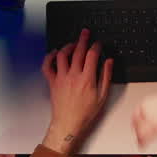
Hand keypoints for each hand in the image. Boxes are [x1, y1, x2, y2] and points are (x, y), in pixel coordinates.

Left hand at [41, 28, 113, 153]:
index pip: (92, 55)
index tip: (98, 43)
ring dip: (68, 46)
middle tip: (85, 32)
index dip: (96, 46)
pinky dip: (50, 57)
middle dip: (82, 39)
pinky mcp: (52, 82)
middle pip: (78, 51)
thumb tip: (109, 62)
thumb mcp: (102, 96)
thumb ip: (106, 76)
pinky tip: (54, 53)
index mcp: (87, 78)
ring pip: (62, 55)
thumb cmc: (85, 113)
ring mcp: (61, 77)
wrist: (68, 124)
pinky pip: (47, 66)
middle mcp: (73, 75)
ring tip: (72, 43)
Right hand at [132, 93, 156, 156]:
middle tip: (141, 139)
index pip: (155, 125)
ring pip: (144, 105)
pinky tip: (143, 120)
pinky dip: (141, 110)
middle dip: (138, 128)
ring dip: (137, 118)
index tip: (141, 145)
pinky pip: (148, 101)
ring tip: (140, 130)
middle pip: (146, 114)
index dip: (143, 135)